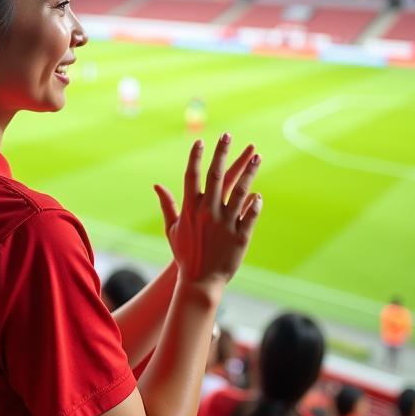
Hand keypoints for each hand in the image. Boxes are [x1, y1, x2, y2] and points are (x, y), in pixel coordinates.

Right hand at [153, 134, 261, 291]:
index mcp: (190, 208)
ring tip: (257, 156)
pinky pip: (250, 214)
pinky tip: (258, 193)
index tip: (201, 141)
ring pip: (241, 191)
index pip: (192, 176)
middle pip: (217, 176)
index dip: (196, 157)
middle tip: (228, 135)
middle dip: (222, 153)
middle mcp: (208, 212)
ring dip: (249, 171)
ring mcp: (226, 223)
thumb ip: (167, 204)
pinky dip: (255, 203)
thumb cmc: (184, 253)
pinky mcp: (241, 235)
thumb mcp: (172, 228)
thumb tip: (156, 185)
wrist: (199, 280)